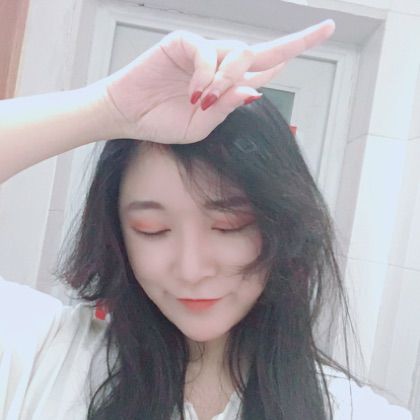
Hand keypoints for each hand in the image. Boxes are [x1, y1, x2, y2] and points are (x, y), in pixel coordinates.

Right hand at [102, 20, 334, 143]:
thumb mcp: (202, 126)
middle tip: (313, 37)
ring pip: (238, 52)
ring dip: (228, 79)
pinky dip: (207, 74)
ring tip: (205, 101)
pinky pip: (208, 52)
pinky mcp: (183, 43)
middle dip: (294, 43)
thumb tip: (255, 90)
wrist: (127, 116)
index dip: (291, 51)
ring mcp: (203, 52)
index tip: (323, 30)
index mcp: (226, 85)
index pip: (265, 65)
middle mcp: (219, 64)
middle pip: (262, 52)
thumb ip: (227, 109)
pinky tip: (196, 92)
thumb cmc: (162, 121)